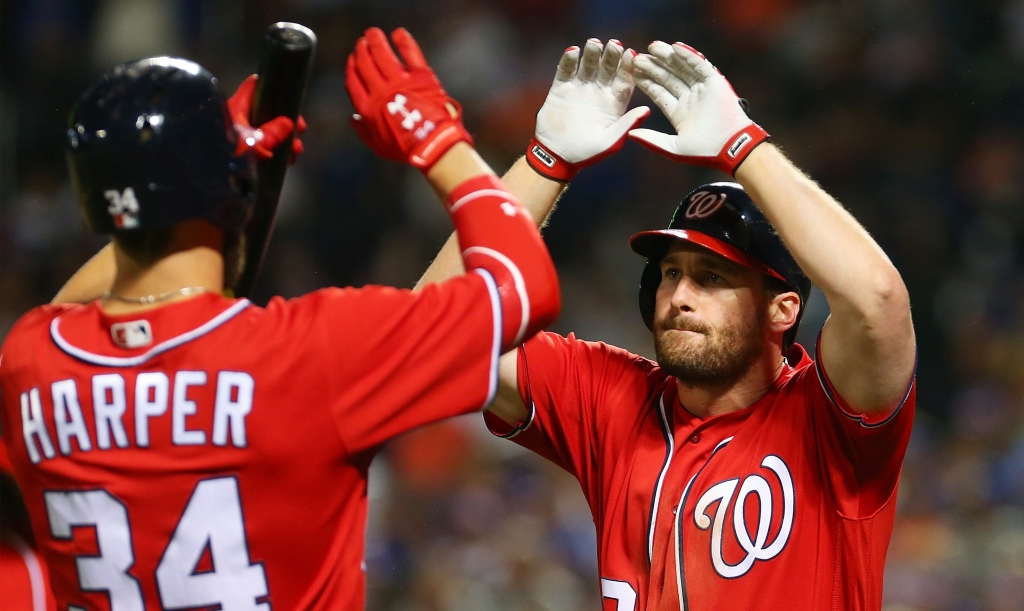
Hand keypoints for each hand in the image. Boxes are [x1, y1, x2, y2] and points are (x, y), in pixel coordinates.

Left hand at [227, 75, 305, 161]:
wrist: (204, 183)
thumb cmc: (224, 158)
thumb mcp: (252, 145)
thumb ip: (272, 133)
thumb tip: (289, 122)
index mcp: (236, 108)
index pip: (254, 86)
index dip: (273, 89)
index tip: (290, 100)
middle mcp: (237, 118)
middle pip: (266, 110)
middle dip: (286, 121)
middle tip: (300, 131)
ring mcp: (239, 135)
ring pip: (267, 130)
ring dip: (285, 139)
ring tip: (295, 153)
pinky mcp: (240, 152)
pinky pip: (263, 146)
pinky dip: (276, 151)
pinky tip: (287, 161)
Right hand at [346, 27, 471, 170]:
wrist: (433, 145)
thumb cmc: (407, 150)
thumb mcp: (378, 146)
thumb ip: (363, 131)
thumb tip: (353, 119)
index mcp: (368, 108)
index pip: (353, 82)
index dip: (351, 68)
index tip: (352, 60)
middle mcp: (381, 91)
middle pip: (365, 64)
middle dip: (361, 51)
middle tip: (361, 43)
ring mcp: (400, 81)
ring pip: (382, 54)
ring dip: (375, 41)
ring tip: (373, 33)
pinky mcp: (421, 76)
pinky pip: (410, 53)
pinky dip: (403, 41)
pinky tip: (398, 33)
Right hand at [528, 38, 649, 181]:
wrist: (557, 156)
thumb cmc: (587, 152)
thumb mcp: (610, 142)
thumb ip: (627, 125)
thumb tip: (647, 110)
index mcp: (614, 103)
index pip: (623, 80)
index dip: (627, 67)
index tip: (632, 54)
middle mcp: (599, 92)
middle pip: (607, 69)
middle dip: (611, 56)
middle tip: (614, 44)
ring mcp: (580, 88)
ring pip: (587, 66)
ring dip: (591, 54)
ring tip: (594, 43)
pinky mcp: (561, 88)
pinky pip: (565, 71)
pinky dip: (568, 60)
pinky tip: (572, 51)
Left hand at [629, 41, 767, 174]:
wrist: (731, 147)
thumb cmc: (704, 151)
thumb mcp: (673, 148)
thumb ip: (652, 140)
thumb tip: (630, 134)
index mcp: (678, 112)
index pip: (659, 93)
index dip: (646, 82)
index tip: (632, 72)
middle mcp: (689, 98)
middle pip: (668, 78)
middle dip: (653, 67)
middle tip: (637, 57)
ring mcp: (702, 89)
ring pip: (682, 69)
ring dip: (667, 57)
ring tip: (652, 47)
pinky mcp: (715, 82)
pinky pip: (700, 65)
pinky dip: (689, 56)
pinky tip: (675, 47)